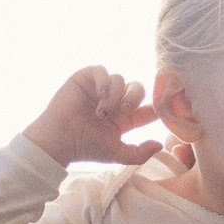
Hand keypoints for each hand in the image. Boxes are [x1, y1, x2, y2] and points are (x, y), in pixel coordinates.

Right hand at [27, 67, 163, 166]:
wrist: (60, 140)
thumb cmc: (86, 147)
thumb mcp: (116, 153)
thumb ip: (139, 153)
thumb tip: (160, 145)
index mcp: (125, 118)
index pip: (147, 108)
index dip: (157, 105)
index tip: (163, 106)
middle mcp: (115, 101)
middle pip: (137, 89)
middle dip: (135, 98)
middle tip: (124, 110)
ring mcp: (100, 89)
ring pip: (120, 80)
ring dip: (114, 95)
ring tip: (101, 112)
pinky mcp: (86, 79)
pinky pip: (102, 71)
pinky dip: (104, 80)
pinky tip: (100, 94)